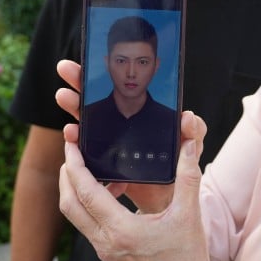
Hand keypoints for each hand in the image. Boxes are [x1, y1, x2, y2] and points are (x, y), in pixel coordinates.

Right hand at [54, 59, 193, 208]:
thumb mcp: (191, 144)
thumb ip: (194, 130)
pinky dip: (78, 147)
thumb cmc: (181, 166)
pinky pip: (87, 155)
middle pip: (96, 101)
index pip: (118, 89)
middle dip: (79, 83)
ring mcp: (110, 144)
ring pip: (86, 124)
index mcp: (140, 113)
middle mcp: (120, 125)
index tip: (91, 62)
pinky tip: (74, 137)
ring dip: (74, 113)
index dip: (103, 76)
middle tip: (66, 69)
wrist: (172, 198)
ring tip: (66, 103)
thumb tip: (187, 117)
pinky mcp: (104, 166)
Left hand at [58, 107, 219, 260]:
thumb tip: (189, 146)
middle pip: (69, 204)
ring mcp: (104, 250)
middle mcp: (106, 242)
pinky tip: (112, 192)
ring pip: (75, 215)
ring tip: (94, 168)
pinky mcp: (107, 254)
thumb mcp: (189, 215)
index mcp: (121, 230)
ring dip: (76, 189)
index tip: (71, 145)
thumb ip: (188, 177)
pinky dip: (89, 204)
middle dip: (66, 174)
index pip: (86, 192)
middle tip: (72, 151)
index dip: (75, 165)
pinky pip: (87, 224)